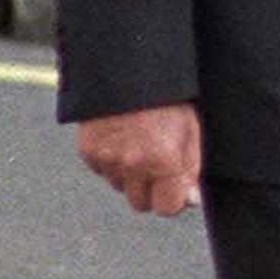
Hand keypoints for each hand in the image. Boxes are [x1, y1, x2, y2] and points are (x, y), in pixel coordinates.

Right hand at [77, 102, 202, 214]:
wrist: (128, 70)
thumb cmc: (168, 99)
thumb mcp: (190, 130)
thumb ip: (190, 169)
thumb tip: (189, 200)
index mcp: (164, 161)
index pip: (167, 208)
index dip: (173, 199)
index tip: (176, 188)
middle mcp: (133, 165)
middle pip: (141, 204)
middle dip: (151, 192)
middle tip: (158, 167)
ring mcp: (108, 159)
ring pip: (121, 187)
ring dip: (130, 176)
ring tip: (140, 146)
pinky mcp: (89, 151)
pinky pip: (103, 171)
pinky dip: (111, 162)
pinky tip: (122, 139)